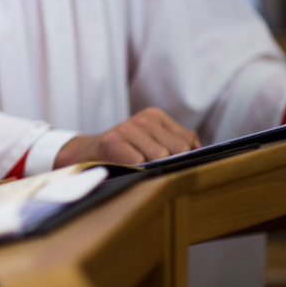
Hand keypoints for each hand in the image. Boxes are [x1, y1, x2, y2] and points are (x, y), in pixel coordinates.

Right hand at [54, 107, 199, 166]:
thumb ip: (179, 143)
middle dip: (169, 162)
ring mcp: (126, 128)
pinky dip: (135, 170)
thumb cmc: (126, 153)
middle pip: (179, 149)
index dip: (183, 157)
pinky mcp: (111, 141)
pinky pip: (139, 162)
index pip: (188, 140)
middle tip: (150, 166)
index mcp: (155, 116)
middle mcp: (142, 118)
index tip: (168, 163)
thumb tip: (199, 149)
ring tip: (136, 166)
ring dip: (151, 167)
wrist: (86, 155)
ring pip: (161, 156)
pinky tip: (124, 167)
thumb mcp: (153, 142)